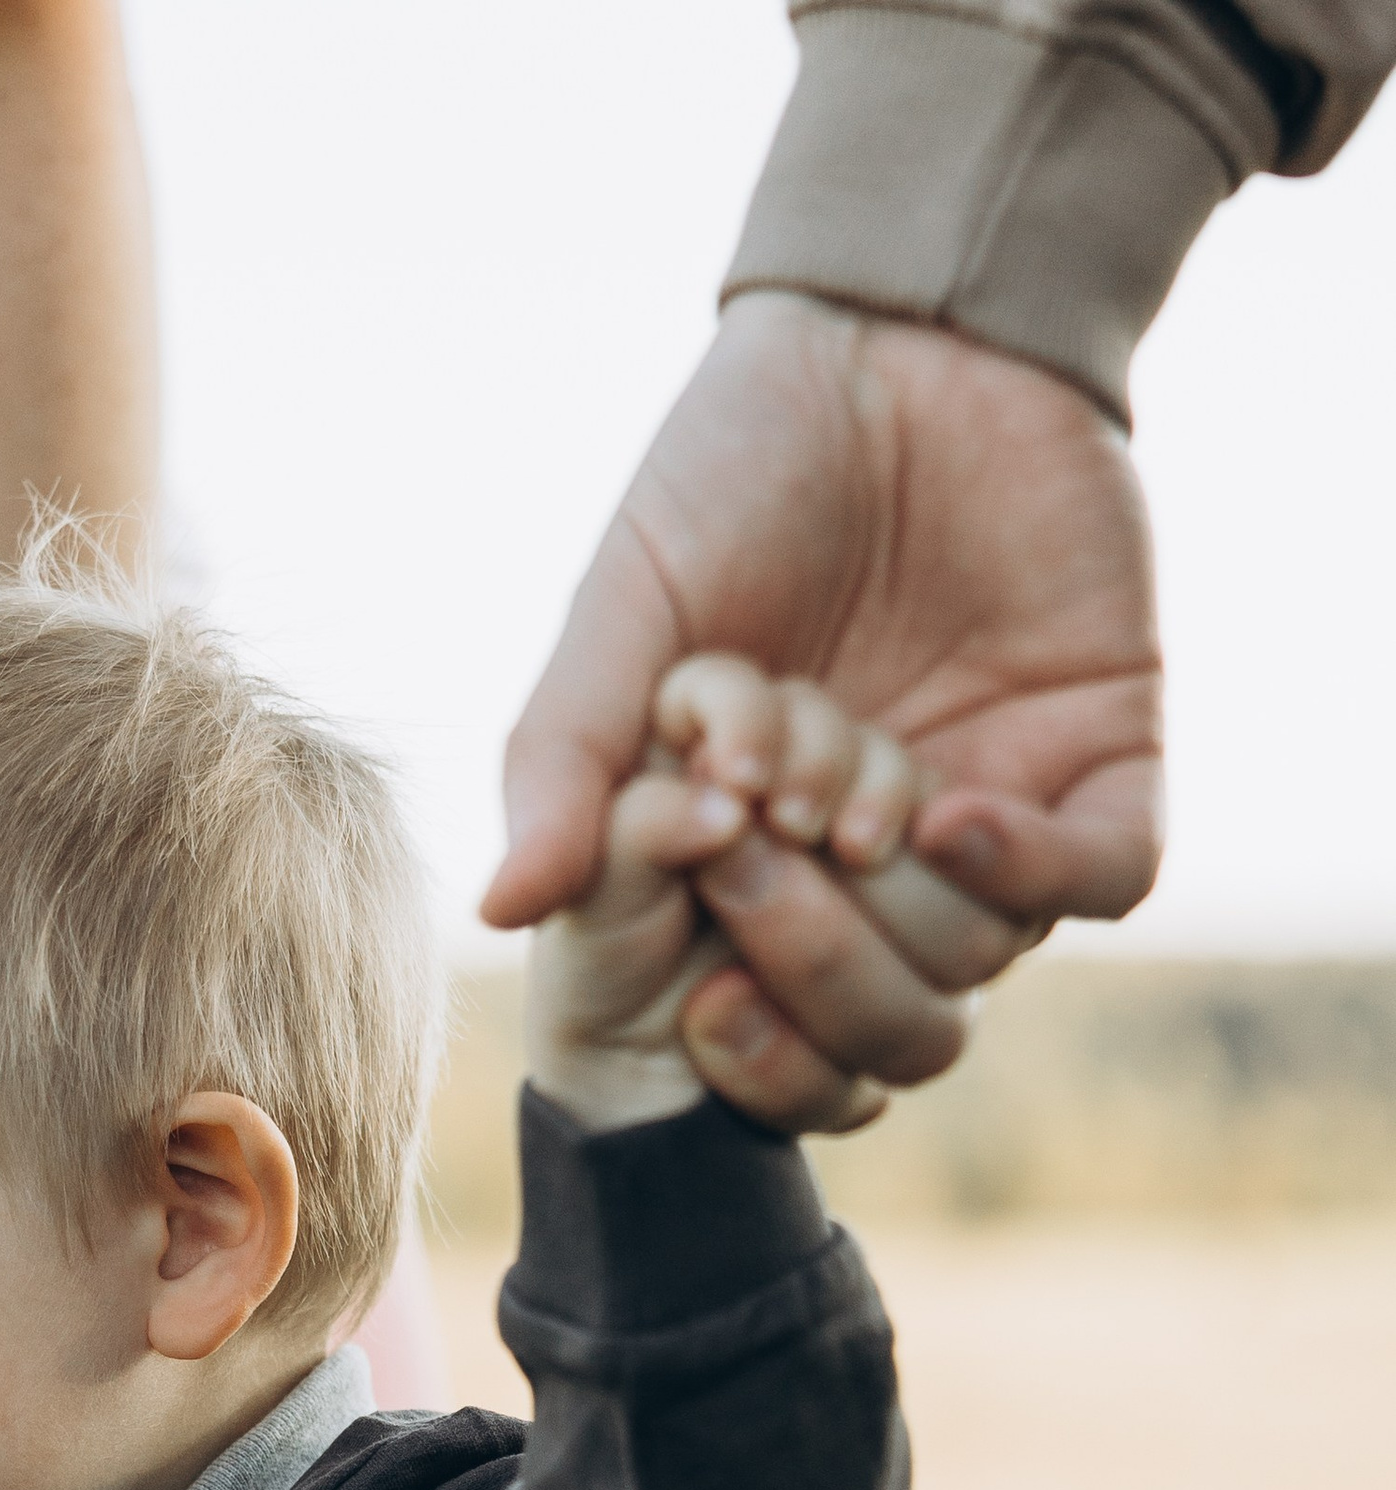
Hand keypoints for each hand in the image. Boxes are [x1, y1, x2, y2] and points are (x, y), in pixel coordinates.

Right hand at [488, 293, 1161, 1128]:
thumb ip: (565, 760)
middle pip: (890, 1021)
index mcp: (770, 862)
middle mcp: (886, 865)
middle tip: (757, 849)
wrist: (897, 321)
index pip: (788, 1035)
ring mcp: (1001, 809)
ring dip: (903, 905)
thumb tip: (499, 910)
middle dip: (817, 964)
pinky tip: (955, 814)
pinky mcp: (1104, 749)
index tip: (710, 998)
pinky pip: (1103, 875)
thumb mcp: (625, 612)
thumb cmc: (740, 466)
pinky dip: (1031, 874)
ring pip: (979, 961)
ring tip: (840, 793)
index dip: (760, 1053)